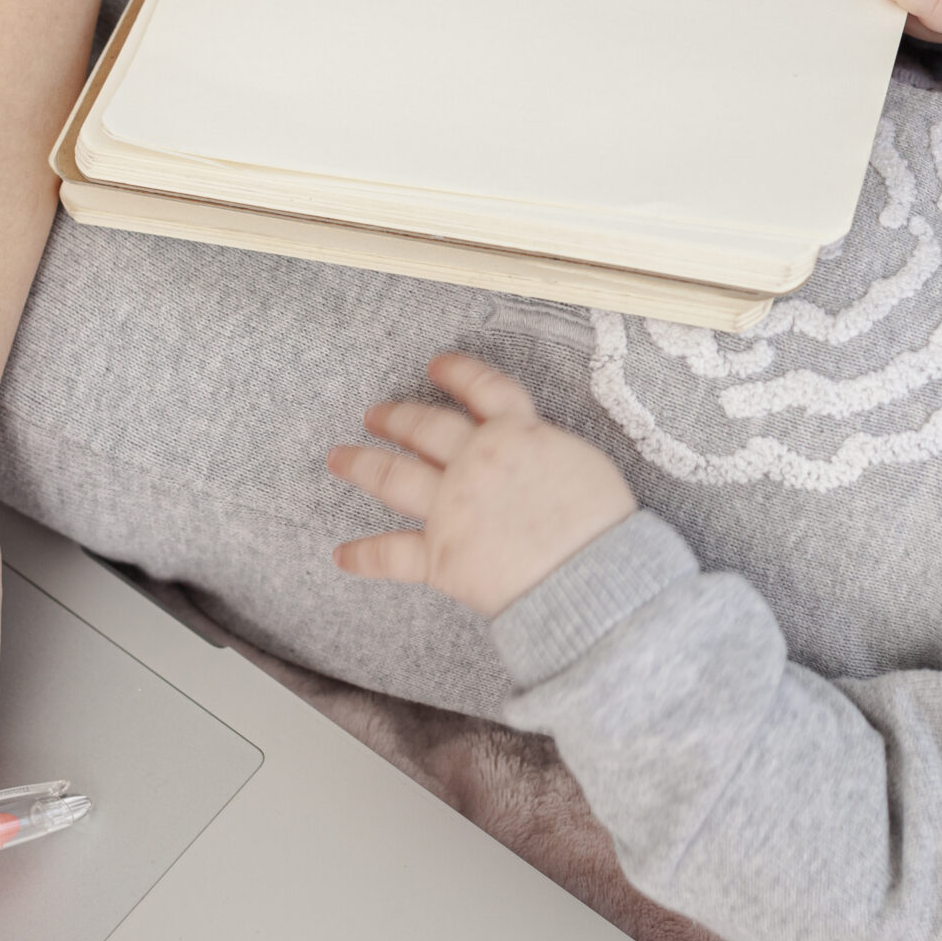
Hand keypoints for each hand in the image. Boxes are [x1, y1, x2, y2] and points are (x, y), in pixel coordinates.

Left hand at [327, 354, 636, 615]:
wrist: (592, 575)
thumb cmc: (603, 524)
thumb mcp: (584, 464)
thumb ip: (548, 451)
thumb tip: (534, 452)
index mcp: (518, 433)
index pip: (481, 389)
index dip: (456, 373)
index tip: (437, 365)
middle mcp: (475, 462)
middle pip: (424, 428)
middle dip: (396, 417)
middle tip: (374, 414)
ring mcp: (451, 507)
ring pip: (392, 477)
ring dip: (361, 464)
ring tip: (338, 457)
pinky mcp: (440, 556)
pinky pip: (391, 554)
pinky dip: (364, 556)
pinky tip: (342, 556)